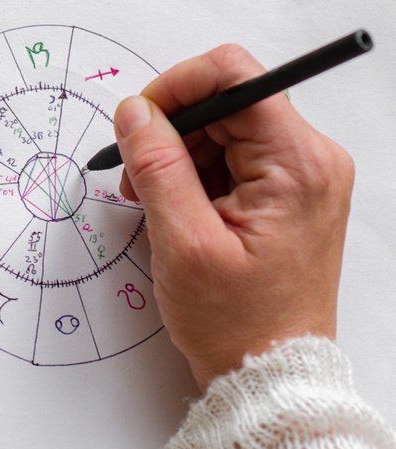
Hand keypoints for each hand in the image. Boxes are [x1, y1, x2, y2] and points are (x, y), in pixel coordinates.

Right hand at [112, 44, 354, 390]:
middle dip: (173, 130)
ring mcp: (305, 177)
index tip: (140, 120)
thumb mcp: (183, 242)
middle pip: (230, 101)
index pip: (237, 76)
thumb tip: (135, 112)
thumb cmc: (238, 323)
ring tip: (155, 205)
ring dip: (181, 155)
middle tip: (137, 177)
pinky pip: (237, 158)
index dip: (178, 87)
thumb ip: (157, 166)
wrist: (271, 372)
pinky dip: (199, 175)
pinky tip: (178, 211)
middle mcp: (312, 161)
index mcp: (298, 165)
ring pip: (228, 128)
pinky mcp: (292, 194)